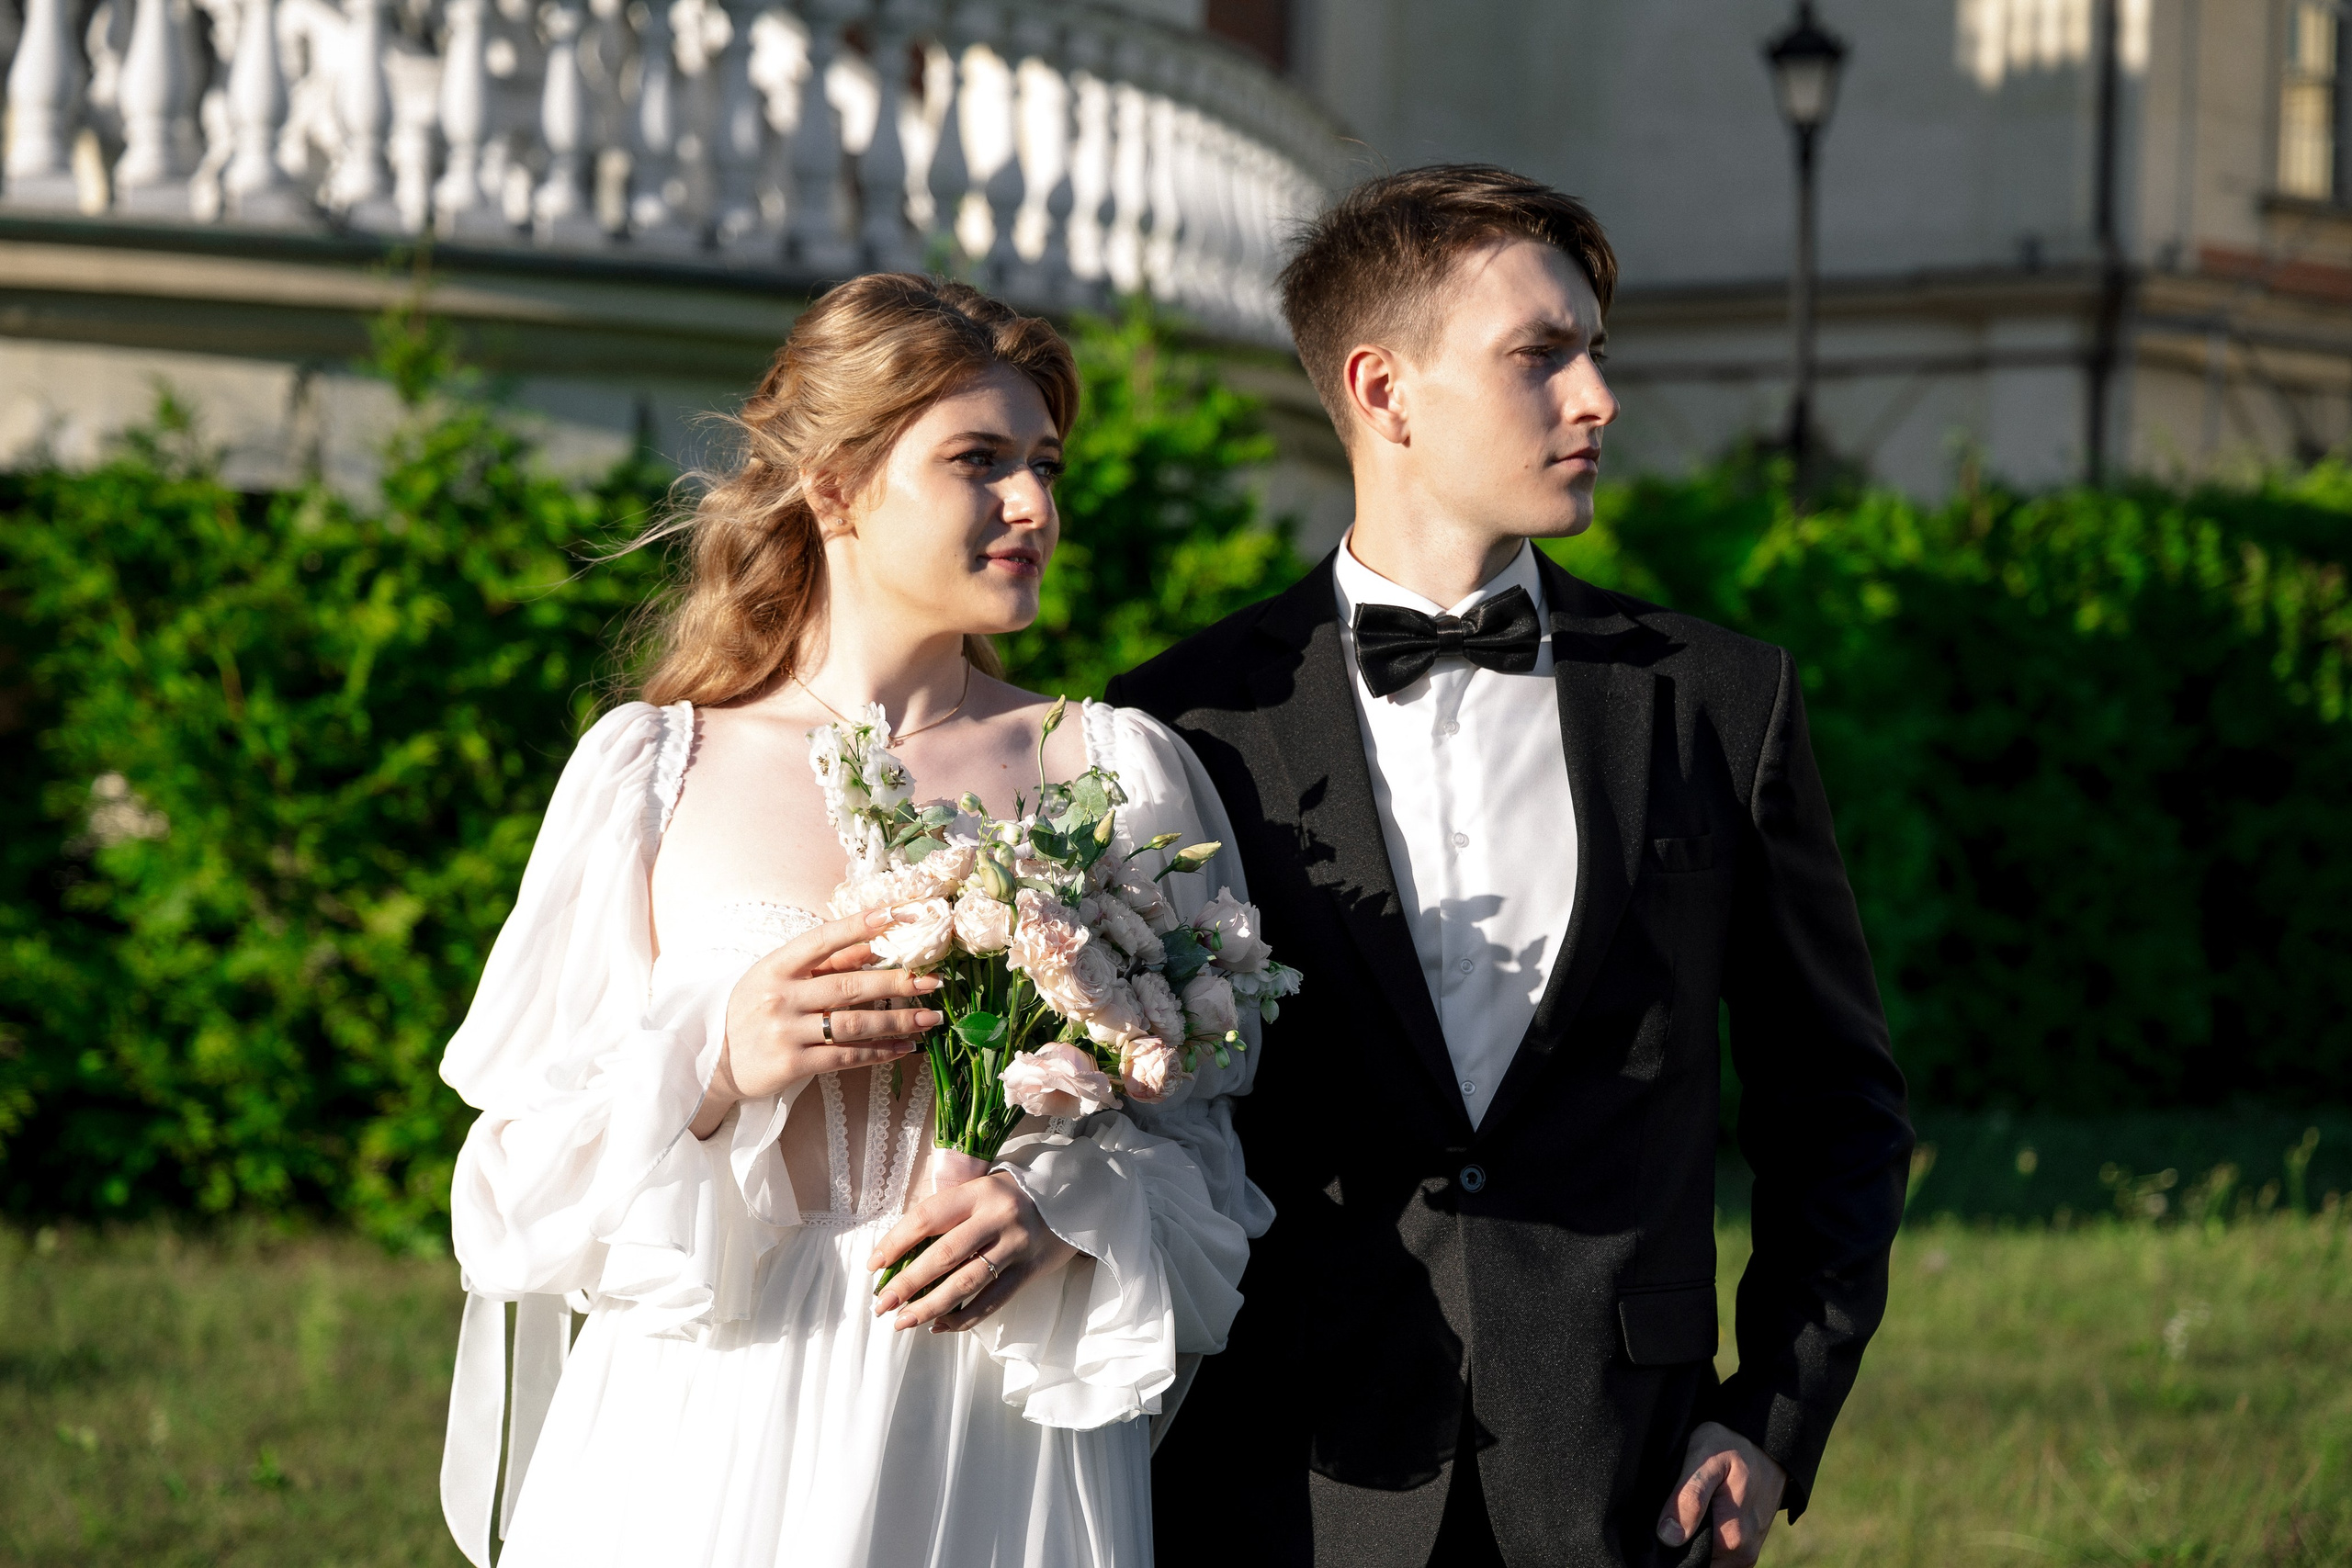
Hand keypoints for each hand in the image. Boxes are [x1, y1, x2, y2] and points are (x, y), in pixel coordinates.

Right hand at [691, 908, 942, 1137]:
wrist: (714, 1062)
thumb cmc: (754, 1010)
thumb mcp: (779, 978)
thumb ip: (826, 963)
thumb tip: (874, 943)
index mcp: (776, 966)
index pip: (823, 939)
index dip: (860, 925)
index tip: (898, 914)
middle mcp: (780, 996)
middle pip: (850, 985)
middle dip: (898, 982)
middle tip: (934, 982)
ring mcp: (785, 1031)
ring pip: (854, 1023)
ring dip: (899, 1020)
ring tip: (930, 1018)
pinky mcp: (792, 1064)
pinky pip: (847, 1056)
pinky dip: (880, 1051)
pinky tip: (905, 1047)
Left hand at [866, 1171, 1079, 1332]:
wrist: (1074, 1197)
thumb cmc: (1012, 1195)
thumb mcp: (981, 1190)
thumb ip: (949, 1215)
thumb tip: (902, 1254)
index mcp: (978, 1192)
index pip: (927, 1218)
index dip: (896, 1242)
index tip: (874, 1265)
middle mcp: (997, 1217)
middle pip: (944, 1255)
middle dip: (907, 1283)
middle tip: (881, 1303)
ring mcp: (1016, 1246)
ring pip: (966, 1284)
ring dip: (930, 1306)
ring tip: (903, 1321)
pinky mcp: (1030, 1270)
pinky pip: (992, 1301)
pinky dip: (963, 1318)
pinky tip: (939, 1325)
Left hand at [1656, 1420, 1785, 1567]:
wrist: (1765, 1442)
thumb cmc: (1732, 1446)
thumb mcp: (1705, 1459)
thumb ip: (1689, 1498)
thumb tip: (1669, 1537)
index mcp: (1731, 1539)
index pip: (1686, 1562)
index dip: (1668, 1546)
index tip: (1660, 1525)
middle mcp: (1742, 1554)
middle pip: (1697, 1562)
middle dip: (1680, 1545)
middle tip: (1673, 1512)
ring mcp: (1746, 1553)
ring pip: (1708, 1559)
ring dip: (1693, 1542)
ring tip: (1685, 1512)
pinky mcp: (1747, 1548)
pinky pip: (1718, 1555)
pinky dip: (1705, 1541)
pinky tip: (1698, 1517)